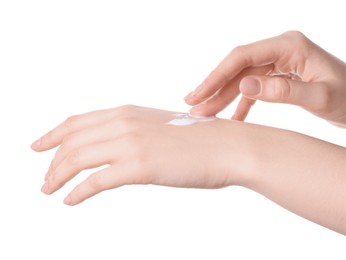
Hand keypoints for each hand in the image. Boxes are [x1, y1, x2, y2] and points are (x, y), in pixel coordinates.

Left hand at [31, 105, 252, 205]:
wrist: (228, 146)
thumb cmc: (199, 140)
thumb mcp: (159, 129)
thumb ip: (137, 134)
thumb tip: (120, 148)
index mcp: (128, 112)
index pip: (78, 122)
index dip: (54, 134)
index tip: (40, 146)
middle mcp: (124, 123)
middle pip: (72, 141)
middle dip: (52, 160)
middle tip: (45, 178)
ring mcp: (131, 143)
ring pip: (78, 159)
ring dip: (58, 176)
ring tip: (49, 190)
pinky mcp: (139, 166)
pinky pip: (96, 181)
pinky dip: (78, 192)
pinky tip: (69, 201)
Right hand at [185, 31, 345, 126]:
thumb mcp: (322, 97)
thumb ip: (284, 90)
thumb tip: (245, 85)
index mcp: (289, 46)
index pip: (242, 57)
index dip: (216, 76)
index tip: (199, 95)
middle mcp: (281, 50)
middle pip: (237, 68)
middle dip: (214, 87)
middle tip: (192, 105)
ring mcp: (279, 63)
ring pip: (242, 79)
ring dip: (222, 97)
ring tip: (204, 113)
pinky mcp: (279, 77)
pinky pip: (253, 90)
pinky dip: (240, 105)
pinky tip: (230, 119)